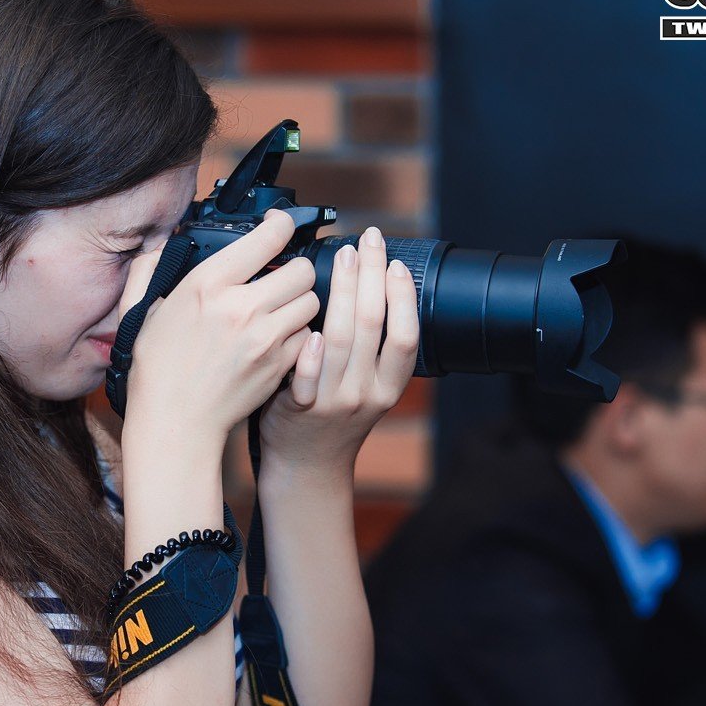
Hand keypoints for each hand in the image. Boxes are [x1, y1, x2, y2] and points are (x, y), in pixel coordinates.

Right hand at [118, 209, 318, 444]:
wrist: (175, 422)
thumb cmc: (156, 369)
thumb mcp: (139, 311)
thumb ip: (148, 270)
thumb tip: (162, 246)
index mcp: (207, 285)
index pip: (268, 238)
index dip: (281, 226)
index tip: (281, 226)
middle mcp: (242, 307)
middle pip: (301, 270)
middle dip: (295, 269)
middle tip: (282, 277)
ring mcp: (265, 338)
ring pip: (311, 302)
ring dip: (300, 302)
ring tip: (282, 309)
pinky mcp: (279, 365)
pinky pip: (308, 337)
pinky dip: (299, 335)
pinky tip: (279, 339)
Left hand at [256, 227, 419, 475]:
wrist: (306, 465)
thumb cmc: (333, 417)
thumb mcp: (368, 387)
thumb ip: (371, 348)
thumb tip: (373, 286)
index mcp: (388, 386)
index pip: (406, 335)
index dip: (403, 297)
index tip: (396, 262)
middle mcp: (366, 393)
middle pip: (373, 326)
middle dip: (371, 275)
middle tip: (367, 240)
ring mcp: (332, 402)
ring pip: (341, 342)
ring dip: (342, 293)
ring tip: (342, 259)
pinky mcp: (299, 410)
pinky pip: (306, 380)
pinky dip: (310, 355)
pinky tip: (311, 329)